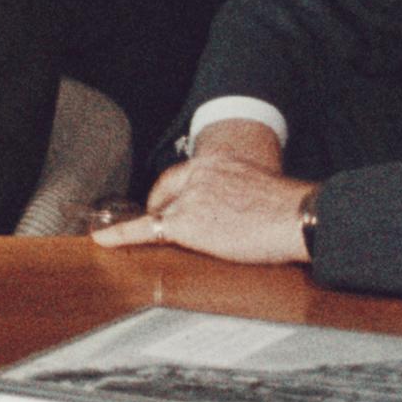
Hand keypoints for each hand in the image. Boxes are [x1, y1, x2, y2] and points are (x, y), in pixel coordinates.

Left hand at [91, 137, 314, 265]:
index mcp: (219, 162)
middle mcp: (199, 174)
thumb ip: (239, 194)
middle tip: (156, 222)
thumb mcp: (260, 190)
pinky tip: (104, 239)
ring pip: (162, 214)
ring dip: (157, 228)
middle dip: (159, 207)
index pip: (183, 175)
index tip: (170, 203)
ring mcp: (190, 197)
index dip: (173, 193)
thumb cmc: (290, 211)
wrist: (297, 217)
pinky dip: (121, 234)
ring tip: (143, 239)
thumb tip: (240, 214)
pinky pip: (146, 229)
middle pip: (166, 191)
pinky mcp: (185, 223)